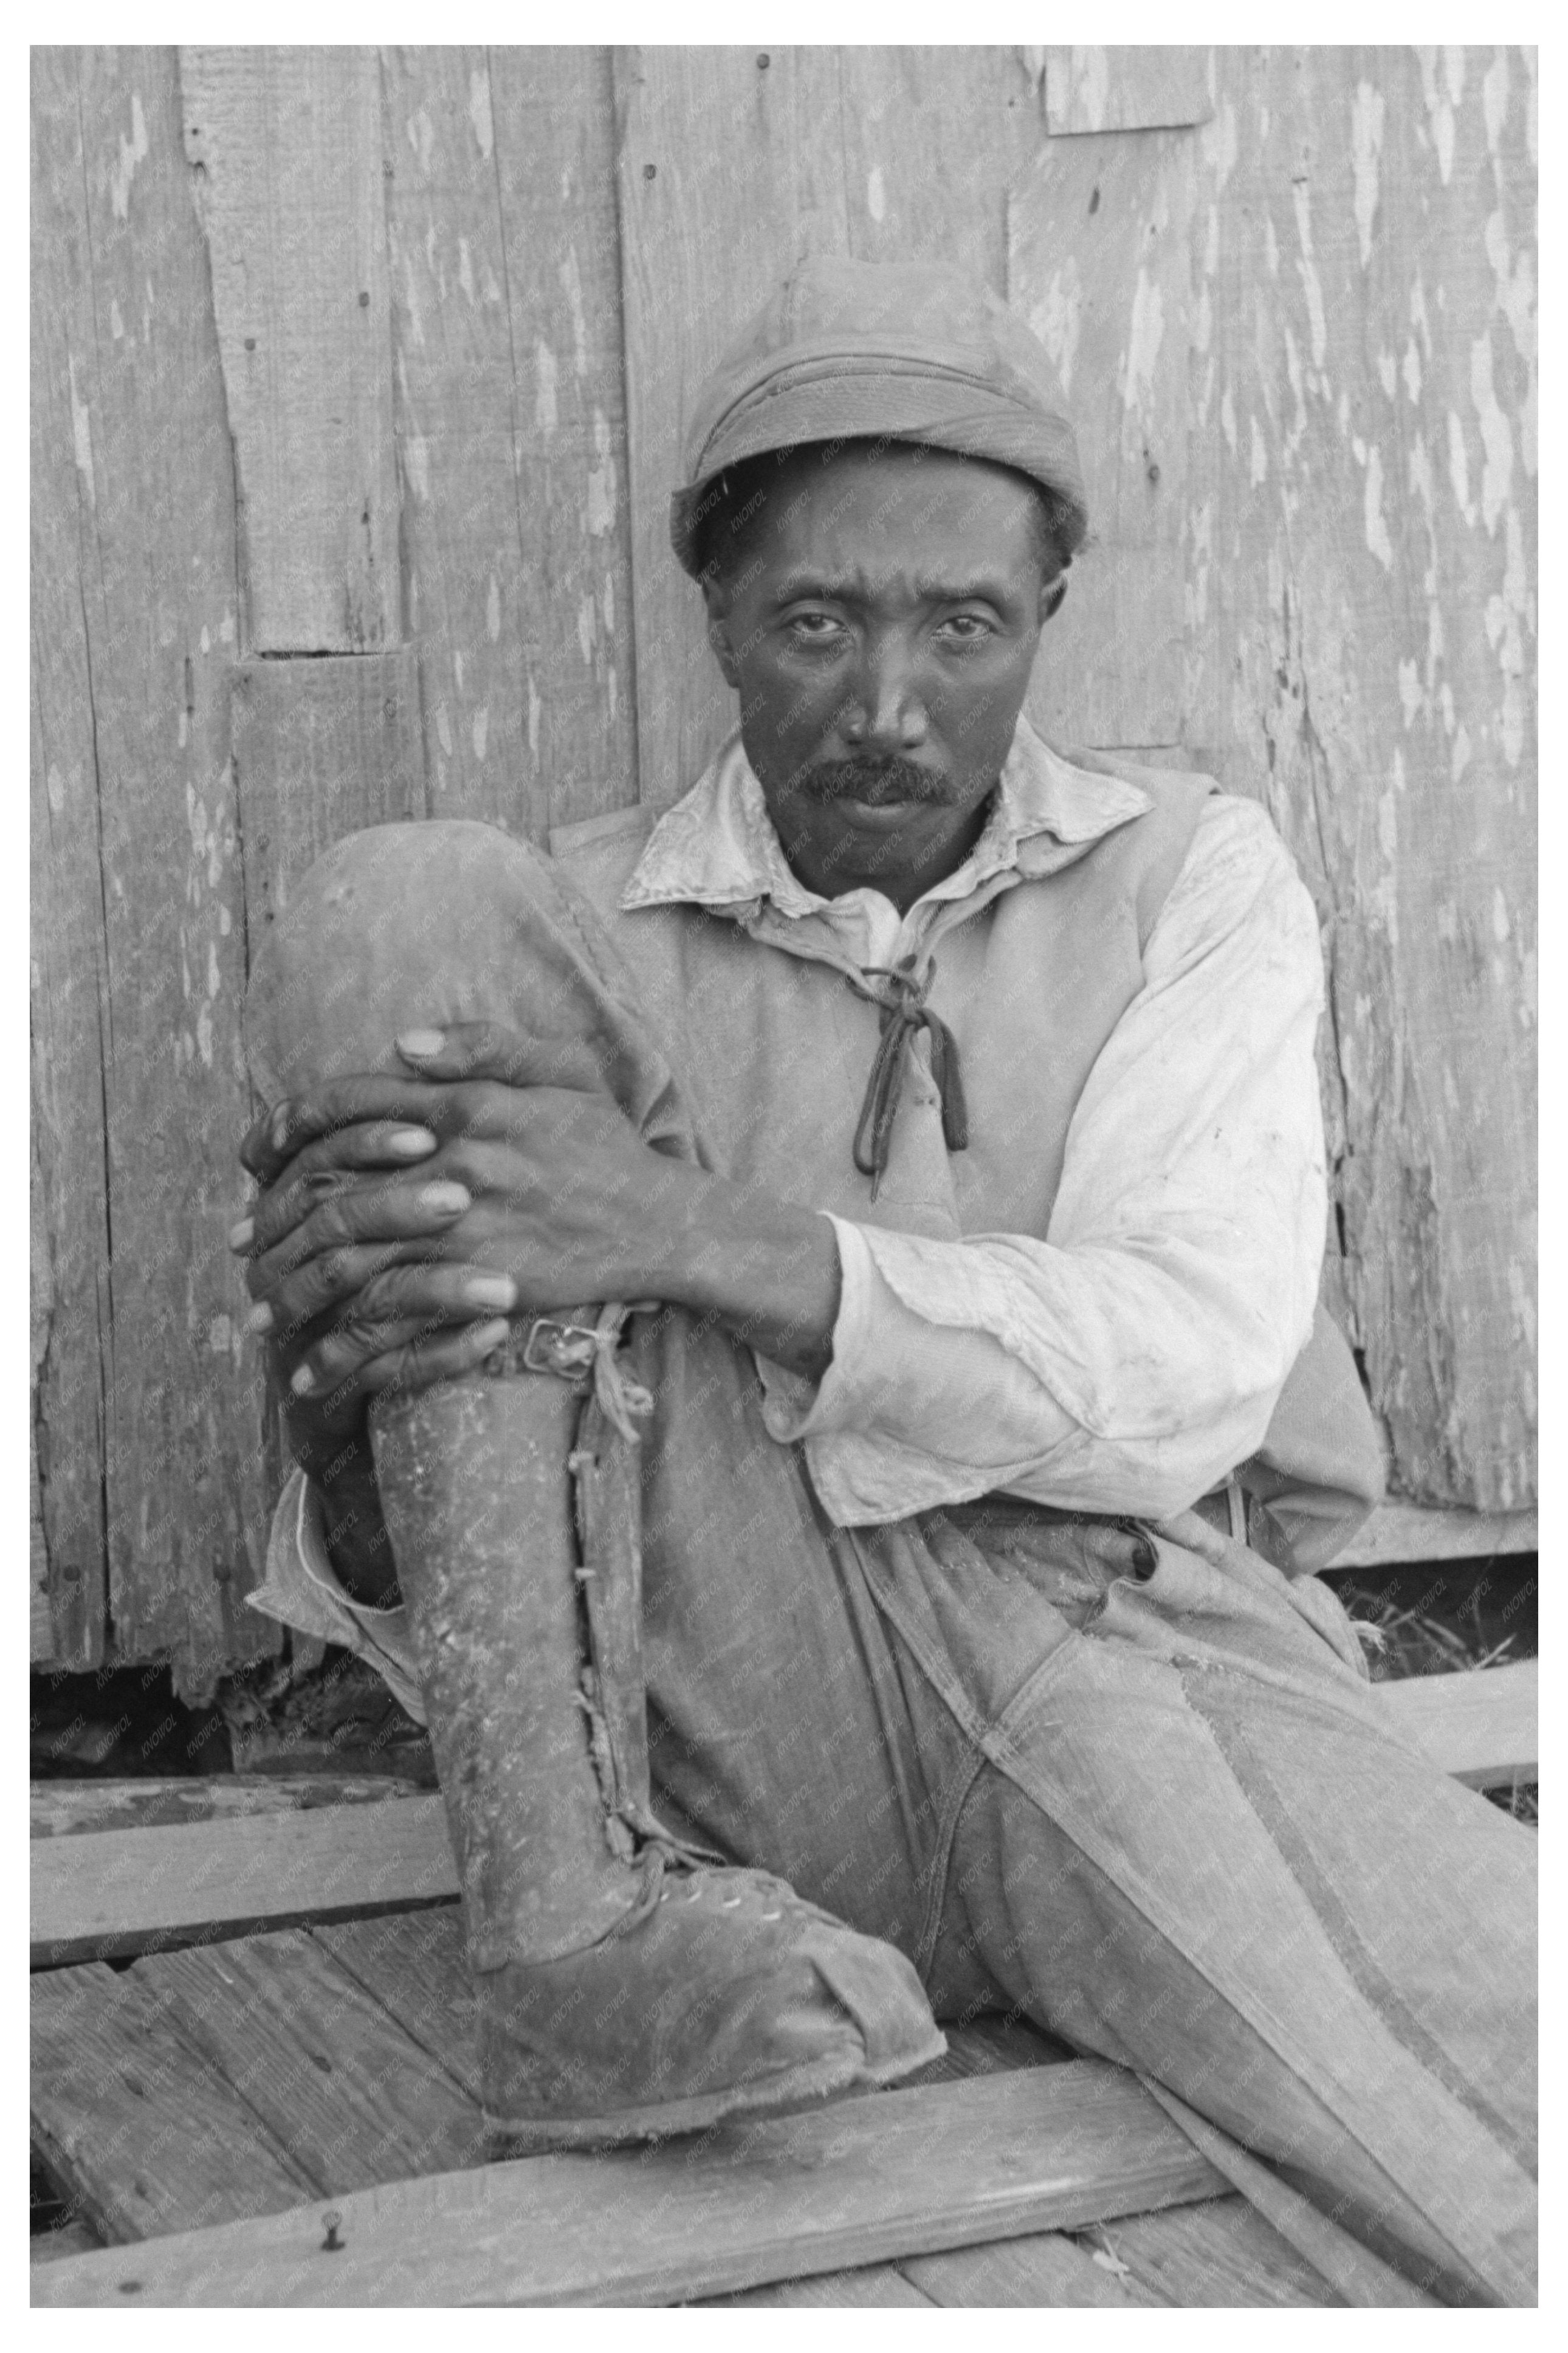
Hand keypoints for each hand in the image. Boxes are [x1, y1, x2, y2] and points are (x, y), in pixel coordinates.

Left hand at [233, 1023, 699, 1409]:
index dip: (289, 1124)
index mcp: (463, 1105)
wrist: (660, 1223)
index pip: (348, 1104)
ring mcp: (462, 1229)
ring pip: (350, 1260)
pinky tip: (317, 1369)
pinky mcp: (478, 1287)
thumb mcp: (562, 1069)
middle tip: (237, 1241)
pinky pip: (395, 1319)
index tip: (254, 1151)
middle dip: (271, 1217)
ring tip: (260, 1314)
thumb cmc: (606, 1146)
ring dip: (294, 1290)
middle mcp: (452, 1163)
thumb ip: (484, 1045)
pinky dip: (349, 1347)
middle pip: (331, 1186)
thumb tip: (402, 1044)